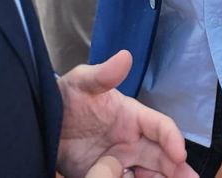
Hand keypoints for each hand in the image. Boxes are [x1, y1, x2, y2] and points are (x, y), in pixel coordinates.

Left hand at [57, 50, 196, 177]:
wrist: (41, 121)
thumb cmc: (65, 97)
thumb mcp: (82, 82)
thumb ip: (103, 74)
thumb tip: (125, 56)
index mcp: (132, 116)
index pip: (161, 127)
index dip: (173, 139)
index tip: (180, 154)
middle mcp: (131, 141)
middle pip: (162, 156)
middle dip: (178, 169)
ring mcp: (119, 161)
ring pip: (149, 174)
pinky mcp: (104, 177)